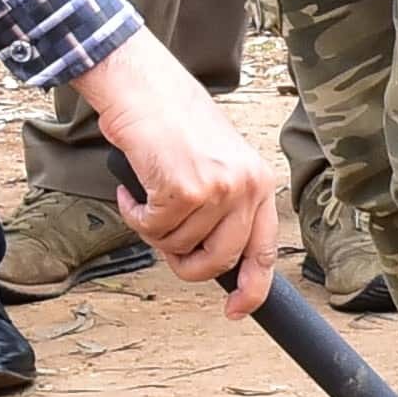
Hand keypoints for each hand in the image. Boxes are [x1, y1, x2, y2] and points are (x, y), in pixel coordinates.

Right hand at [74, 33, 280, 305]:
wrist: (143, 85)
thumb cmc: (171, 120)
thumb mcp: (215, 162)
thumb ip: (222, 207)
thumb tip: (210, 259)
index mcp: (258, 182)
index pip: (264, 251)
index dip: (251, 289)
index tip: (235, 311)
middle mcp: (246, 187)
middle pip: (217, 262)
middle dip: (184, 263)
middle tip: (163, 240)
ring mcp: (218, 190)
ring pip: (177, 246)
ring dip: (152, 228)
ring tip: (146, 192)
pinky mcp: (185, 190)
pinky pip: (152, 230)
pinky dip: (134, 214)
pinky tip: (133, 187)